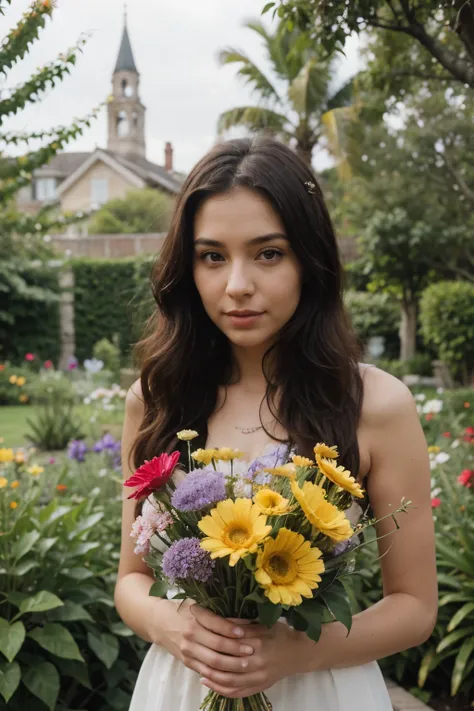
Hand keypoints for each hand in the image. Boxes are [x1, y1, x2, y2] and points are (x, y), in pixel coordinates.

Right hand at [161, 600, 259, 678]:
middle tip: (251, 650)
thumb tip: (244, 620)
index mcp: (194, 616)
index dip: (231, 629)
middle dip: (236, 649)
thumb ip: (218, 614)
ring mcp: (187, 650)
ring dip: (231, 664)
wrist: (160, 622)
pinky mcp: (187, 661)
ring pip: (212, 661)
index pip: (216, 624)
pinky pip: (205, 670)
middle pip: (217, 645)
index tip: (245, 632)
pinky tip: (232, 672)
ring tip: (245, 663)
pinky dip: (220, 673)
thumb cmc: (184, 610)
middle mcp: (190, 634)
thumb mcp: (199, 605)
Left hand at [200, 620, 314, 698]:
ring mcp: (259, 677)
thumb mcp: (263, 624)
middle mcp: (258, 661)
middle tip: (196, 656)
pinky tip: (211, 684)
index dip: (214, 640)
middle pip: (228, 664)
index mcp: (258, 642)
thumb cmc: (280, 634)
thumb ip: (242, 624)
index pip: (230, 643)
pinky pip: (238, 692)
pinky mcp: (260, 686)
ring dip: (213, 678)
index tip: (201, 635)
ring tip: (200, 672)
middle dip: (210, 661)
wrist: (299, 653)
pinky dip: (222, 690)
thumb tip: (219, 621)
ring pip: (230, 681)